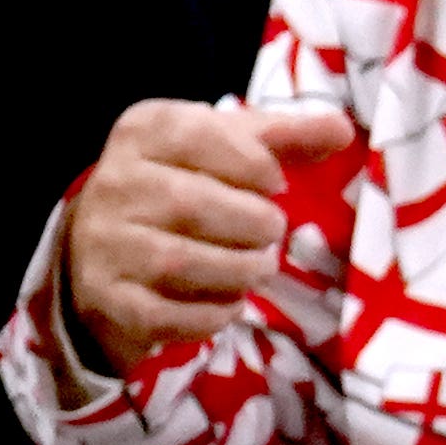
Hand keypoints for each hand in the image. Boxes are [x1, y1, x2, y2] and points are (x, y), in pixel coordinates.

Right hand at [63, 97, 351, 375]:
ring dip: (240, 271)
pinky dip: (211, 314)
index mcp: (143, 132)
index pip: (200, 136)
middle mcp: (113, 183)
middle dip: (253, 225)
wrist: (108, 244)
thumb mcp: (229, 149)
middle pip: (192, 204)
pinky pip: (164, 315)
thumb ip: (284, 138)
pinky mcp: (107, 297)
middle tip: (273, 233)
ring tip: (259, 267)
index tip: (275, 183)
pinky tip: (230, 303)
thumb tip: (342, 129)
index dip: (253, 163)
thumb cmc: (188, 183)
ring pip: (179, 262)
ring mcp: (103, 242)